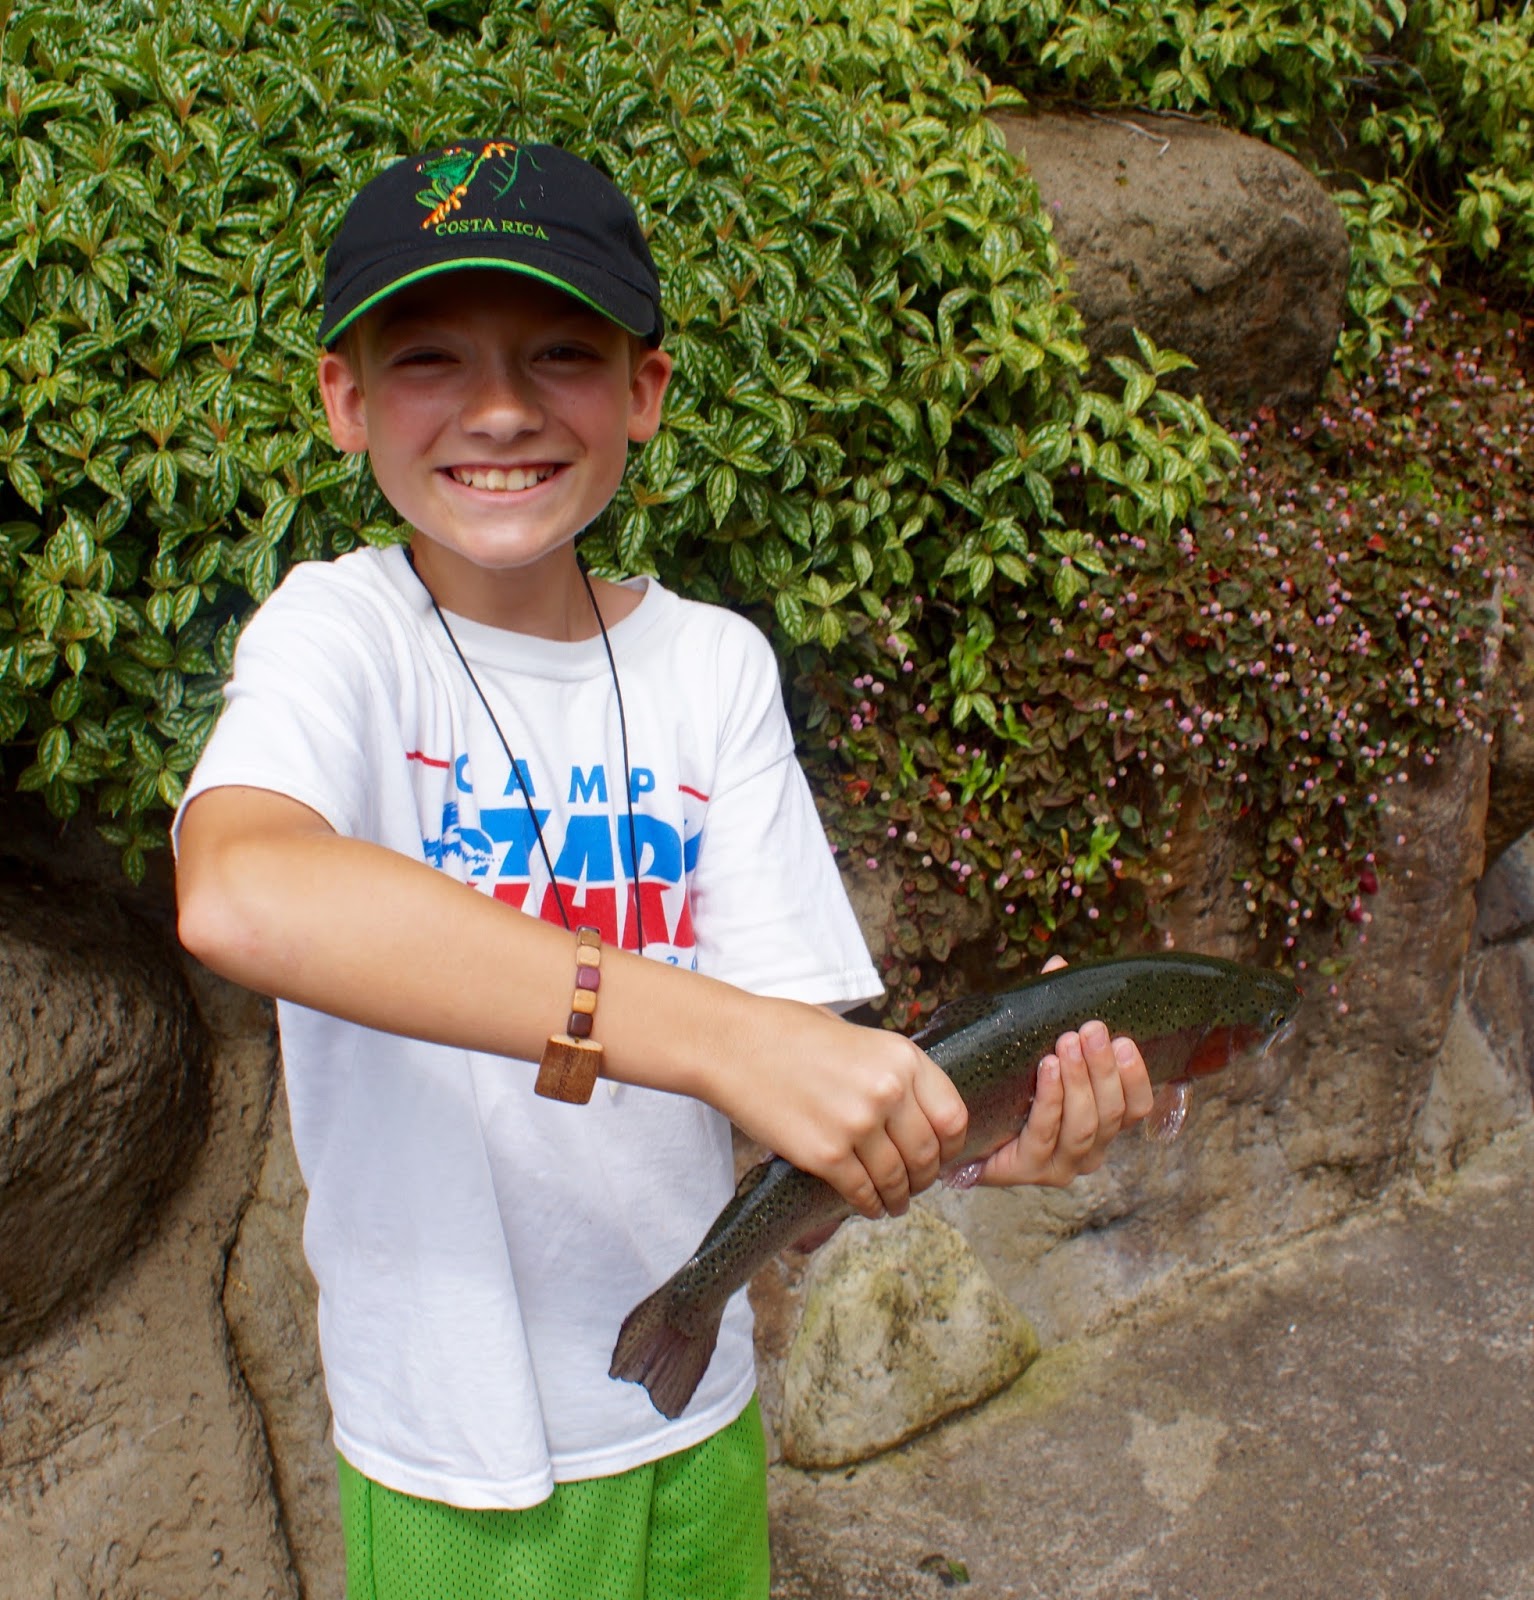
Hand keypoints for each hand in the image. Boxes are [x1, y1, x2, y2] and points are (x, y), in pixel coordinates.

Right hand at [717, 1000, 968, 1220]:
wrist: (731, 1044)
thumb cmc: (787, 1032)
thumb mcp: (855, 1035)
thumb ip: (888, 1070)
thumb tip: (912, 1108)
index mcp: (902, 1058)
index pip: (953, 1117)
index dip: (952, 1145)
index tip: (943, 1156)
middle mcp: (888, 1092)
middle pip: (927, 1154)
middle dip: (924, 1177)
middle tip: (915, 1185)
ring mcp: (857, 1126)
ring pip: (896, 1179)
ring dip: (898, 1197)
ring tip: (893, 1203)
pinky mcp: (825, 1155)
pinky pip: (861, 1192)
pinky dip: (868, 1205)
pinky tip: (867, 1206)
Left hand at [971, 957, 1153, 1187]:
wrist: (960, 1128)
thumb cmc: (1007, 1086)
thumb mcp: (1033, 1046)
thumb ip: (1050, 1011)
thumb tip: (1059, 965)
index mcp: (1103, 1123)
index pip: (1138, 1107)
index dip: (1136, 1076)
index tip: (1124, 1039)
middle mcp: (1091, 1149)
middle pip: (1113, 1113)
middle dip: (1103, 1069)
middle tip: (1091, 1030)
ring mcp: (1062, 1165)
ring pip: (1085, 1126)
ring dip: (1079, 1082)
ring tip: (1066, 1044)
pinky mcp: (1030, 1171)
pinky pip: (1046, 1134)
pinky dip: (1050, 1100)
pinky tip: (1046, 1070)